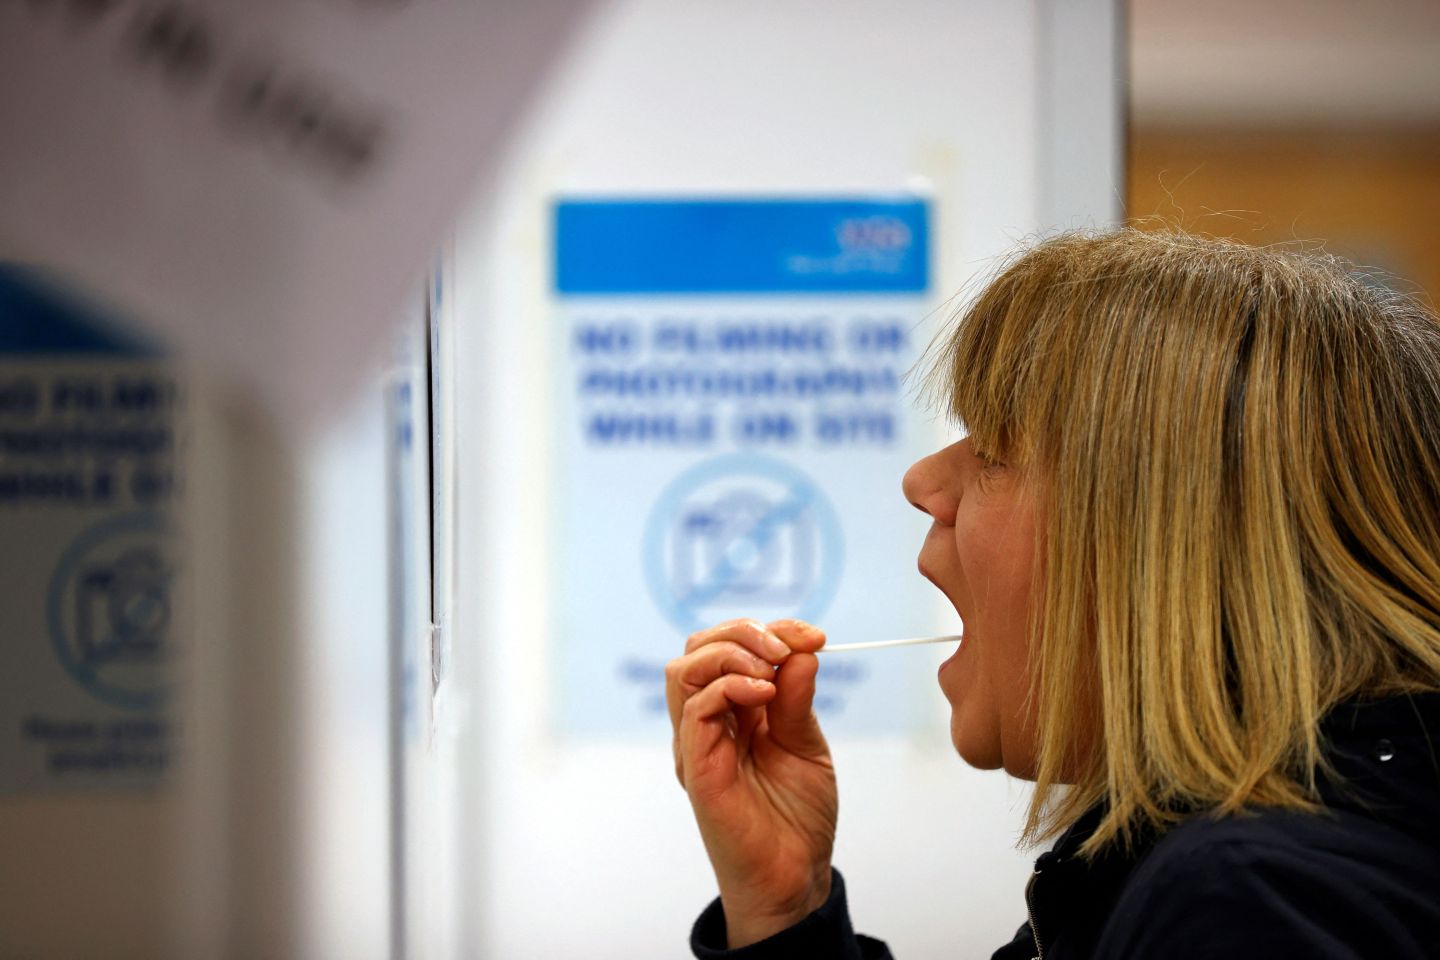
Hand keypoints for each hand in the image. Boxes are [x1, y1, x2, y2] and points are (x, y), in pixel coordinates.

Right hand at [666, 618, 835, 947]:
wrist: (795, 874)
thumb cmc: (797, 815)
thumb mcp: (806, 743)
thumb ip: (796, 698)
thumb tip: (802, 649)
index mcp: (735, 710)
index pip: (732, 647)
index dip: (771, 631)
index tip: (815, 637)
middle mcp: (708, 721)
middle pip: (698, 648)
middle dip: (744, 632)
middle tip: (788, 648)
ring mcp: (697, 743)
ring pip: (684, 670)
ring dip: (730, 653)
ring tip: (771, 670)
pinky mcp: (696, 767)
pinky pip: (694, 710)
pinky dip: (727, 687)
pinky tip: (763, 695)